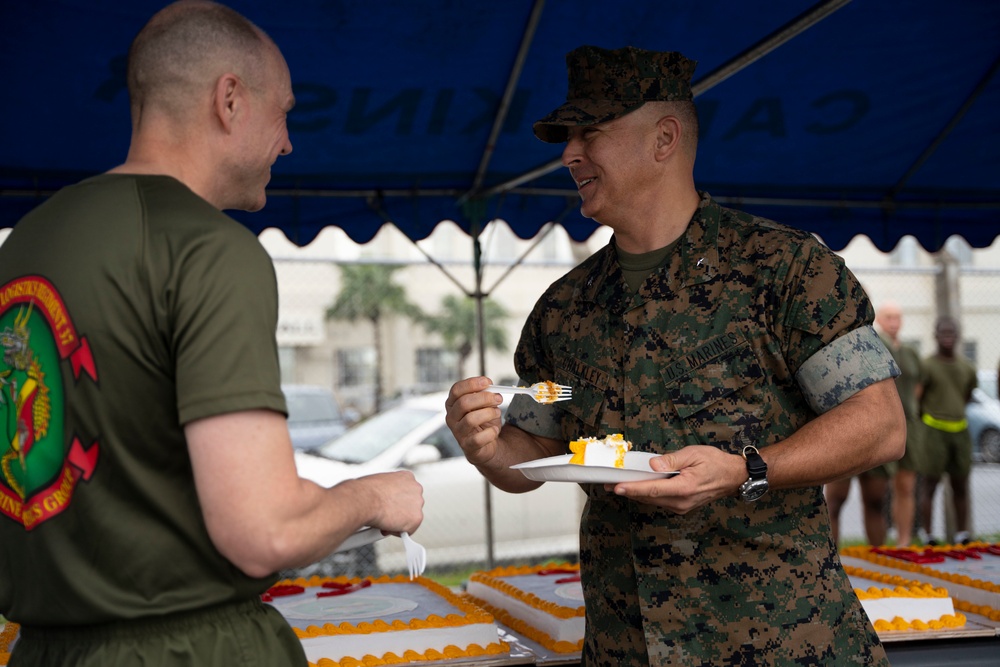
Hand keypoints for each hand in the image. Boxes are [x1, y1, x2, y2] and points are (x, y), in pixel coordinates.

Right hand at [362, 470, 423, 534]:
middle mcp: (416, 488)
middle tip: (387, 515)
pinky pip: (408, 530)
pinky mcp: (416, 519)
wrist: (365, 500)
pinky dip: (397, 532)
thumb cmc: (366, 491)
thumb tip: (381, 497)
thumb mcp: (379, 482)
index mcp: (407, 477)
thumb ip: (387, 490)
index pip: (407, 491)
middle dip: (400, 511)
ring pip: (410, 518)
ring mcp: (418, 504)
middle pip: (411, 504)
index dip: (397, 500)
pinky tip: (386, 526)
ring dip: (399, 522)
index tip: (390, 505)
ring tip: (384, 521)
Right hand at [445, 376, 504, 471]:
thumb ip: (485, 396)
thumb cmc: (483, 421)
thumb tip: (491, 389)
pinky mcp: (467, 446)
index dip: (472, 384)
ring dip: (489, 413)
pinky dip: (491, 432)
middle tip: (498, 398)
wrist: (486, 444)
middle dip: (484, 398)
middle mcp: (452, 417)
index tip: (488, 382)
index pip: (456, 390)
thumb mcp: (484, 405)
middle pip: (463, 403)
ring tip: (497, 413)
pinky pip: (479, 438)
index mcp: (453, 404)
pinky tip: (495, 430)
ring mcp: (458, 432)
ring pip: (471, 419)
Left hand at [606, 445, 746, 512]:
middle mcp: (681, 501)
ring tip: (618, 486)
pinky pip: (660, 501)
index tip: (617, 487)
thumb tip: (653, 464)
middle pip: (648, 498)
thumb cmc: (715, 463)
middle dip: (628, 491)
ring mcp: (681, 506)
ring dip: (636, 494)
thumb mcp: (694, 454)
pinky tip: (639, 487)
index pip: (652, 489)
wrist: (733, 477)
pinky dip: (648, 495)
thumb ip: (672, 459)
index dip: (633, 489)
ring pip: (652, 501)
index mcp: (684, 488)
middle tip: (608, 485)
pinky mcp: (681, 506)